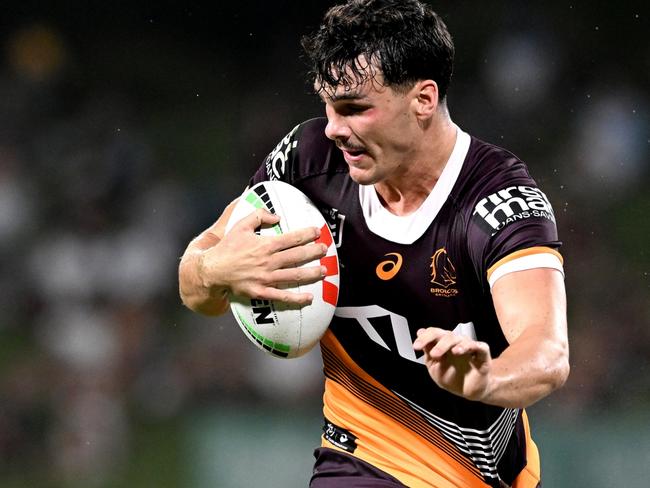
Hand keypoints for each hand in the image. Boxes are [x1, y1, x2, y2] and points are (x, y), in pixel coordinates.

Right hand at [200, 208, 326, 304]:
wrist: (213, 271)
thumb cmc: (227, 248)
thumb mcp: (240, 226)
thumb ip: (259, 216)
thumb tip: (277, 216)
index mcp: (265, 245)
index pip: (292, 239)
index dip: (307, 235)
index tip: (317, 232)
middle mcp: (268, 261)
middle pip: (297, 256)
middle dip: (314, 252)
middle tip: (325, 250)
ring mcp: (266, 278)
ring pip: (294, 276)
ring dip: (311, 273)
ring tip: (324, 271)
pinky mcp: (261, 292)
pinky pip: (282, 296)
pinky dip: (296, 298)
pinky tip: (308, 298)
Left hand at [413, 328, 491, 401]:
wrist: (468, 392)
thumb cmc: (451, 377)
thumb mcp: (435, 367)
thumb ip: (428, 352)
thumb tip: (420, 333)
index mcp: (443, 343)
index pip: (434, 333)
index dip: (424, 338)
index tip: (416, 346)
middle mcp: (456, 342)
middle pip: (446, 335)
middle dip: (437, 343)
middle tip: (432, 354)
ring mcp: (469, 347)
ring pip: (460, 339)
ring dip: (450, 345)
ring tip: (445, 353)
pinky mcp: (482, 354)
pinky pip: (480, 346)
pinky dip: (470, 346)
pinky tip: (459, 351)